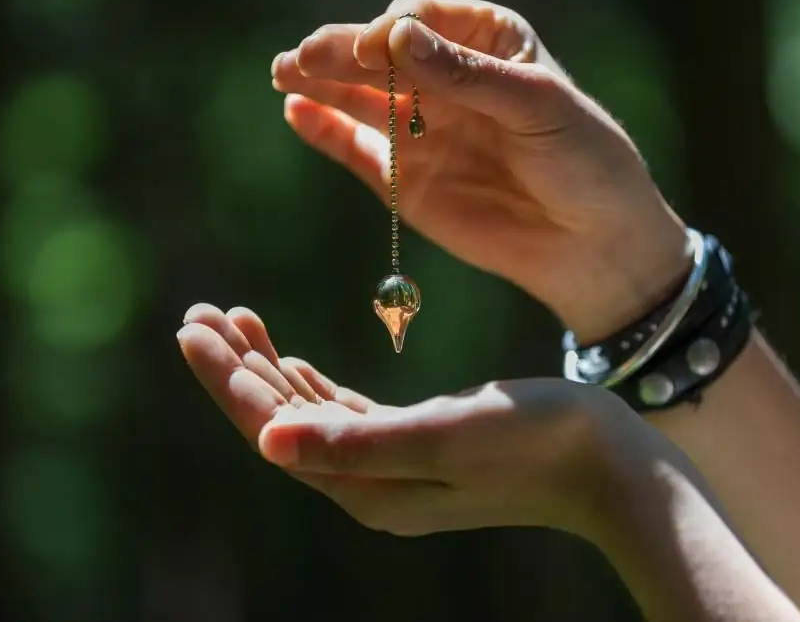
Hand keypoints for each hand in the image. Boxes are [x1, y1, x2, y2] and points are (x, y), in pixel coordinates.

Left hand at [177, 302, 640, 536]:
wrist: (610, 466)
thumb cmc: (536, 445)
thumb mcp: (444, 438)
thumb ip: (355, 443)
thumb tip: (265, 441)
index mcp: (365, 487)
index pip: (273, 427)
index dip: (226, 380)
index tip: (190, 326)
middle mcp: (369, 484)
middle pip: (281, 419)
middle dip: (236, 367)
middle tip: (197, 312)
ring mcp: (392, 467)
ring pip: (308, 413)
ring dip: (268, 368)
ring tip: (232, 320)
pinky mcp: (417, 444)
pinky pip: (344, 413)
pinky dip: (312, 384)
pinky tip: (291, 361)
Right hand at [272, 0, 689, 339]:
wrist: (593, 245)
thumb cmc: (584, 160)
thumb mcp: (537, 105)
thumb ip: (467, 76)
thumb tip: (396, 39)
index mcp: (485, 41)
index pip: (420, 20)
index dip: (393, 32)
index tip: (379, 47)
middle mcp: (444, 79)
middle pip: (379, 56)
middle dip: (341, 51)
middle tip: (303, 56)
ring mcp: (421, 129)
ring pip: (359, 97)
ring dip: (321, 83)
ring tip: (285, 73)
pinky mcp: (404, 178)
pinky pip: (356, 148)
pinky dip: (325, 131)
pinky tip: (296, 112)